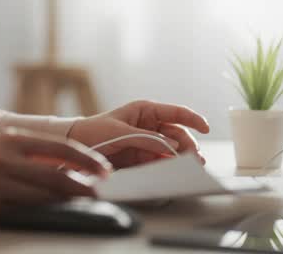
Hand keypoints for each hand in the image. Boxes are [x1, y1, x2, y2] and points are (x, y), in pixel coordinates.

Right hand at [0, 130, 112, 217]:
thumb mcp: (3, 145)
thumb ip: (35, 154)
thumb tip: (72, 167)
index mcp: (11, 141)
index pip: (58, 149)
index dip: (86, 160)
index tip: (104, 169)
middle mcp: (4, 162)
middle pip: (54, 177)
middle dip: (81, 187)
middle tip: (99, 193)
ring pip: (41, 199)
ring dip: (64, 203)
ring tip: (80, 204)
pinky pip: (23, 213)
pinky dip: (41, 214)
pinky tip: (53, 213)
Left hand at [68, 100, 210, 168]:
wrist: (76, 147)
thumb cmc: (94, 131)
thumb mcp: (121, 132)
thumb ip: (147, 139)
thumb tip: (172, 148)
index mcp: (145, 110)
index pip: (176, 112)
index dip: (193, 119)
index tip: (206, 128)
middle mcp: (150, 124)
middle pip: (177, 134)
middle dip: (187, 146)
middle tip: (195, 160)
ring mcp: (147, 141)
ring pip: (171, 150)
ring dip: (180, 158)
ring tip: (187, 168)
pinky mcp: (142, 157)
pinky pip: (160, 161)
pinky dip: (168, 166)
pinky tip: (173, 171)